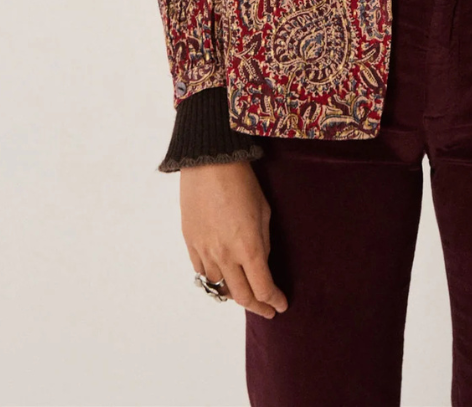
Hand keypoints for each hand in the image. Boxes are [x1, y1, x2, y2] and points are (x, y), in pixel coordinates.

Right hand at [180, 159, 288, 317]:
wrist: (208, 162)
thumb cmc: (242, 181)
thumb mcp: (263, 211)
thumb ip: (263, 243)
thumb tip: (261, 263)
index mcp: (248, 247)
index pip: (263, 288)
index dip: (274, 301)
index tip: (281, 305)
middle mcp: (225, 255)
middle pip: (241, 296)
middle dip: (258, 307)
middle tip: (268, 309)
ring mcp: (204, 251)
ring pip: (219, 287)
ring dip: (234, 294)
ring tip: (246, 293)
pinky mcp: (190, 243)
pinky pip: (202, 272)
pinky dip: (214, 280)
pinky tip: (223, 278)